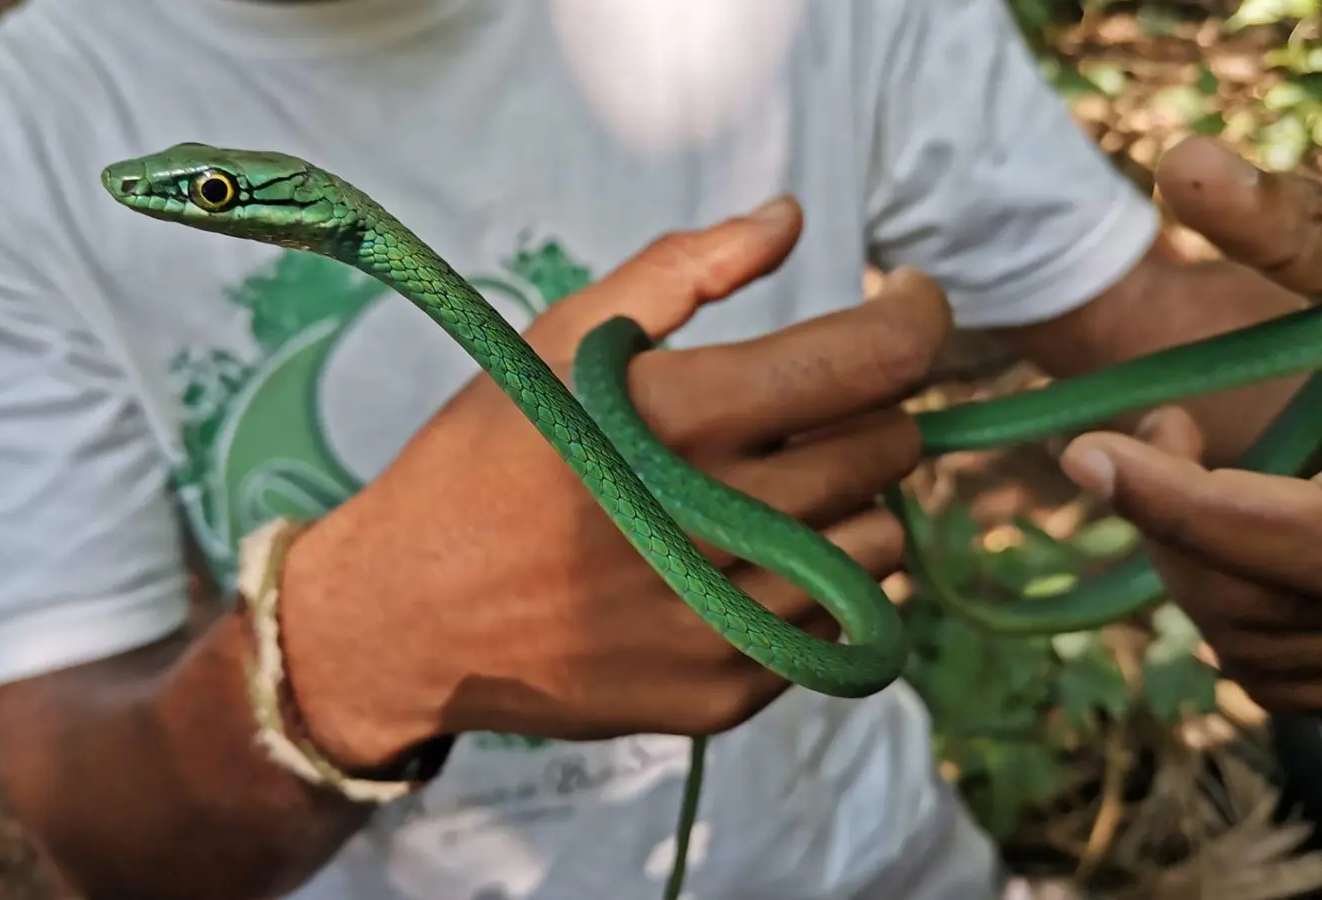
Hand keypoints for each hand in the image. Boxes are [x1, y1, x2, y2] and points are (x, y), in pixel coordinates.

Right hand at [277, 198, 954, 770]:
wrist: (404, 616)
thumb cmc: (483, 462)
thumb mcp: (558, 342)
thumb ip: (680, 270)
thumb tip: (787, 218)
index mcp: (675, 418)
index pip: (871, 361)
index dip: (916, 317)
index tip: (906, 304)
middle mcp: (711, 523)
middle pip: (890, 450)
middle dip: (868, 410)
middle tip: (805, 408)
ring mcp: (721, 620)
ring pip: (883, 544)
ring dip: (848, 504)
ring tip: (769, 493)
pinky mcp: (722, 692)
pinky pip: (841, 627)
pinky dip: (816, 585)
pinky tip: (745, 563)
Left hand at [1060, 136, 1321, 712]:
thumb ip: (1300, 231)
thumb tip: (1182, 163)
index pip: (1276, 535)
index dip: (1171, 496)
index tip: (1089, 449)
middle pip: (1243, 594)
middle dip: (1178, 514)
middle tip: (1165, 433)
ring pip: (1243, 639)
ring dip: (1195, 555)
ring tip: (1207, 473)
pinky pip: (1271, 670)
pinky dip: (1233, 603)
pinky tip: (1244, 530)